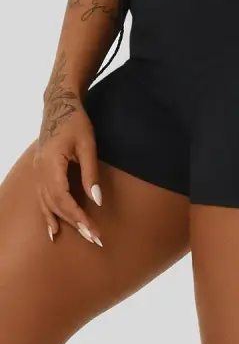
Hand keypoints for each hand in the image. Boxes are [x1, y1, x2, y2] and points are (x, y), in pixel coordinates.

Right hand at [33, 97, 102, 245]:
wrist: (59, 106)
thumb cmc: (76, 123)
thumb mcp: (88, 146)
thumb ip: (91, 174)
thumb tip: (97, 201)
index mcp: (51, 165)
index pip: (64, 200)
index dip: (78, 217)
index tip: (94, 230)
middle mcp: (40, 172)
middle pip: (56, 206)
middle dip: (75, 223)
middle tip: (95, 238)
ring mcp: (37, 173)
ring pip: (48, 205)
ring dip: (64, 222)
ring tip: (82, 236)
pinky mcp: (40, 172)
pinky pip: (42, 199)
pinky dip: (49, 215)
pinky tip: (55, 230)